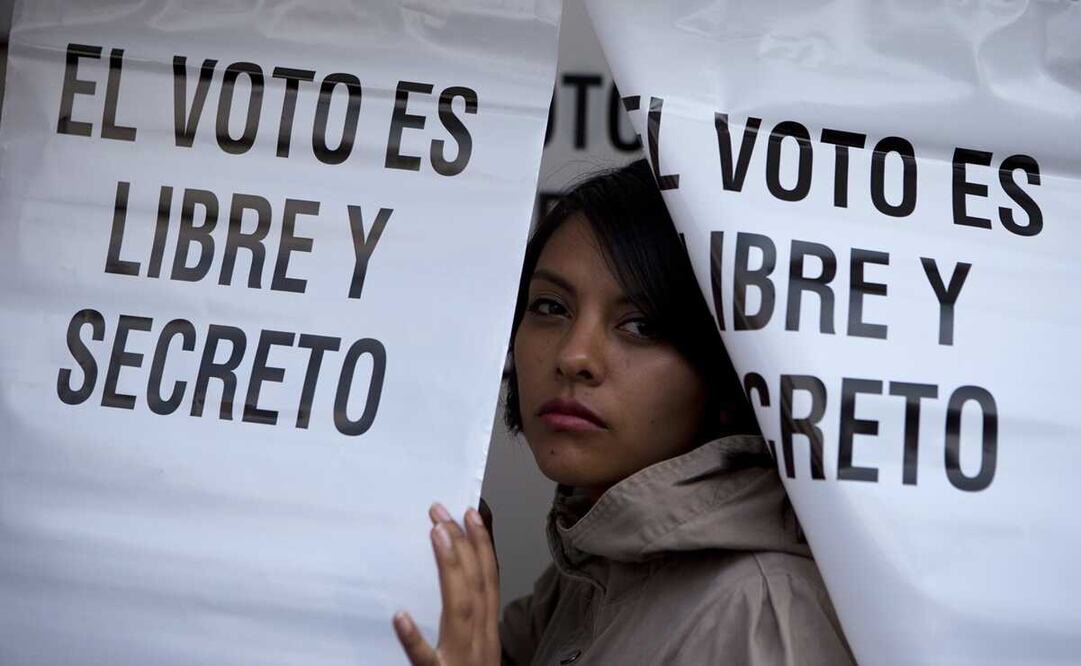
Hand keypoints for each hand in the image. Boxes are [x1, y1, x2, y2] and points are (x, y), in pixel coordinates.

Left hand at [393, 502, 500, 665]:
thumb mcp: (478, 649)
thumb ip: (469, 620)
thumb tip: (458, 581)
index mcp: (488, 635)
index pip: (488, 582)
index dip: (483, 546)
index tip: (471, 514)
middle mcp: (480, 644)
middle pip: (475, 586)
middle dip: (463, 544)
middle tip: (442, 513)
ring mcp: (460, 661)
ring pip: (459, 610)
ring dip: (451, 569)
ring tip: (436, 536)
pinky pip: (425, 658)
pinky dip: (414, 637)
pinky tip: (400, 616)